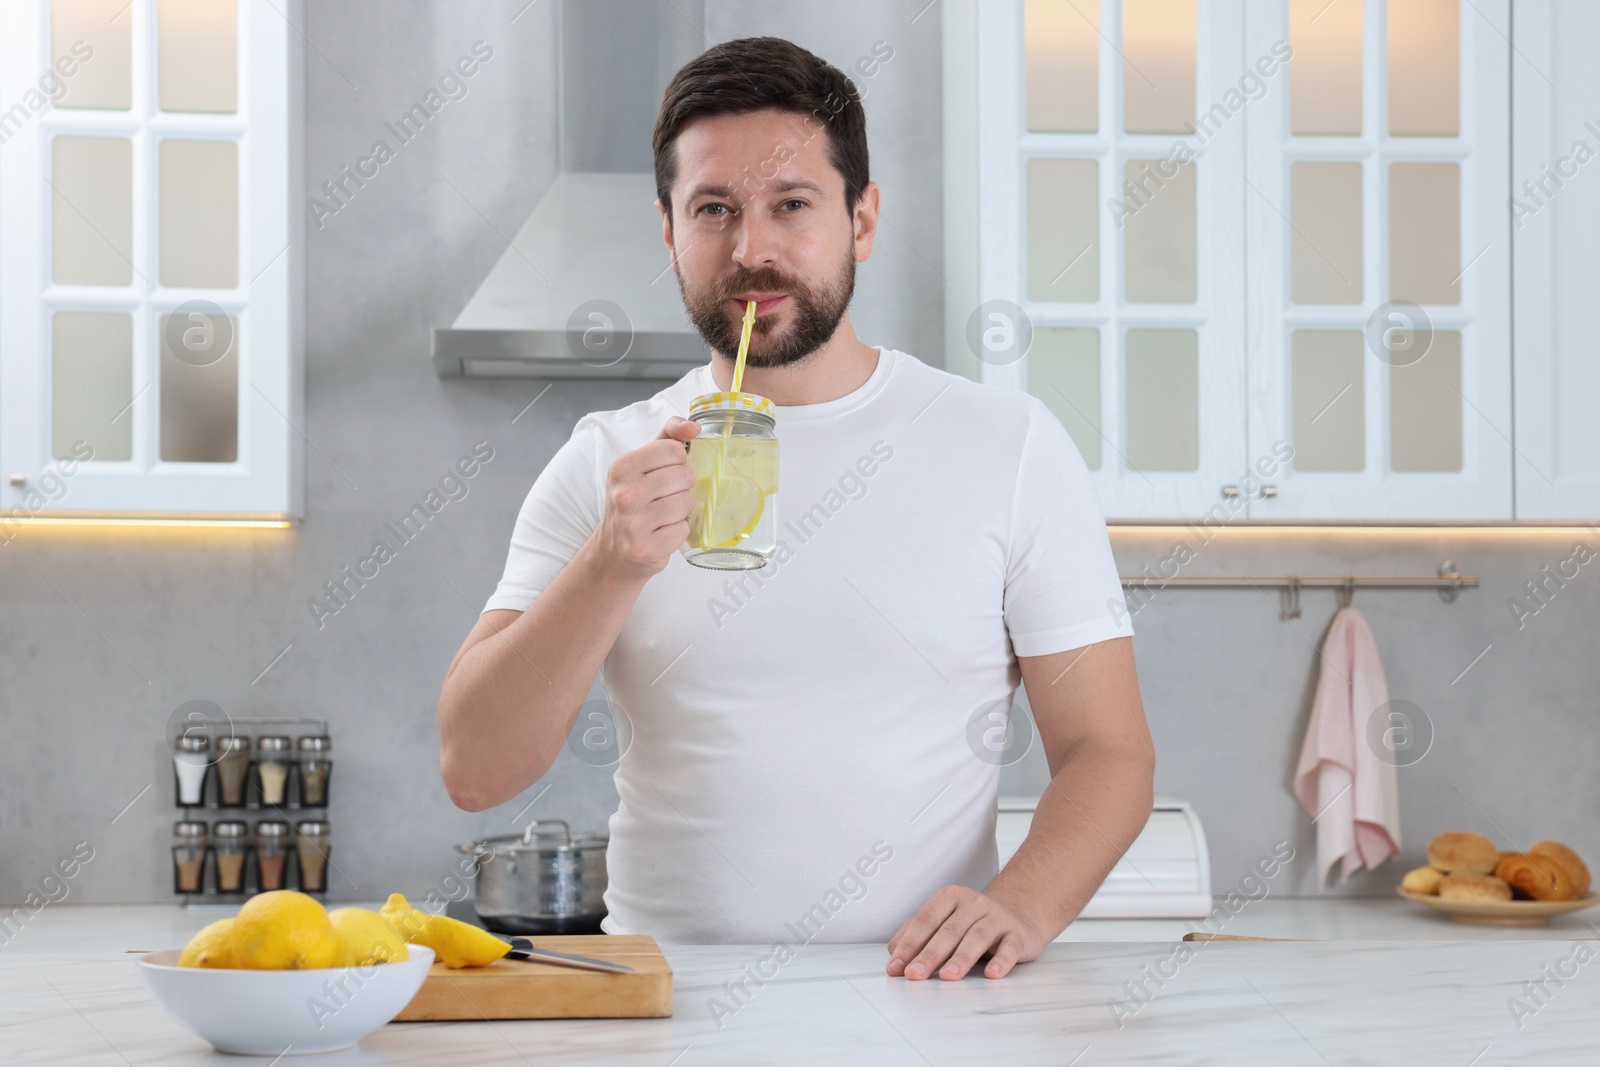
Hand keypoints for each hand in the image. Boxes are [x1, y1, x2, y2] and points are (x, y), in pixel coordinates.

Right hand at [595, 417, 700, 581]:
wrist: (614, 551)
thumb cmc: (634, 502)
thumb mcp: (643, 464)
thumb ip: (669, 437)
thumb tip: (693, 427)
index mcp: (621, 467)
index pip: (674, 450)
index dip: (677, 462)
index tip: (663, 473)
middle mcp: (623, 494)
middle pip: (684, 476)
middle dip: (681, 487)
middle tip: (664, 497)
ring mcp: (632, 524)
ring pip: (687, 503)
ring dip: (681, 510)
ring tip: (662, 515)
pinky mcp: (645, 549)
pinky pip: (683, 530)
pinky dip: (677, 532)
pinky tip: (661, 533)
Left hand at [885, 885, 1047, 979]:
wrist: (1018, 915)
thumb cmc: (971, 923)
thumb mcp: (943, 921)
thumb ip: (916, 934)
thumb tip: (894, 956)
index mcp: (949, 897)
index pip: (925, 921)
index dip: (909, 944)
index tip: (896, 967)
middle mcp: (973, 903)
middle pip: (948, 931)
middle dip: (929, 955)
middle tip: (914, 975)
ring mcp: (997, 917)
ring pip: (977, 938)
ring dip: (961, 958)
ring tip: (947, 977)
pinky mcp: (1017, 934)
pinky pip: (1009, 948)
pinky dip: (1001, 961)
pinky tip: (992, 974)